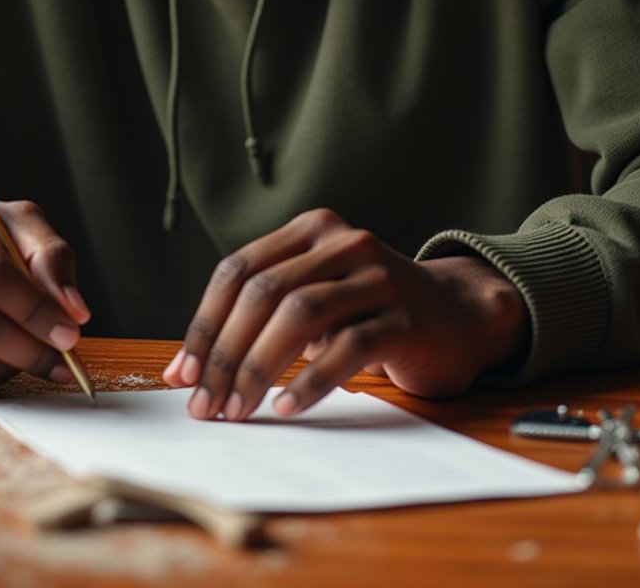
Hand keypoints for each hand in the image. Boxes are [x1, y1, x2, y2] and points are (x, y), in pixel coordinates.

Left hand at [163, 208, 527, 420]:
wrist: (457, 315)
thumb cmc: (369, 312)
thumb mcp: (315, 300)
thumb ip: (260, 320)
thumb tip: (188, 371)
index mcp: (312, 229)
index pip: (239, 269)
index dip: (206, 323)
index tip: (182, 374)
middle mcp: (344, 242)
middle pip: (265, 292)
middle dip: (226, 352)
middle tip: (205, 404)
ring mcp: (378, 275)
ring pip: (301, 315)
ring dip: (259, 367)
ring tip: (238, 410)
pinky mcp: (407, 316)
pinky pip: (349, 346)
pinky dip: (310, 380)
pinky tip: (286, 407)